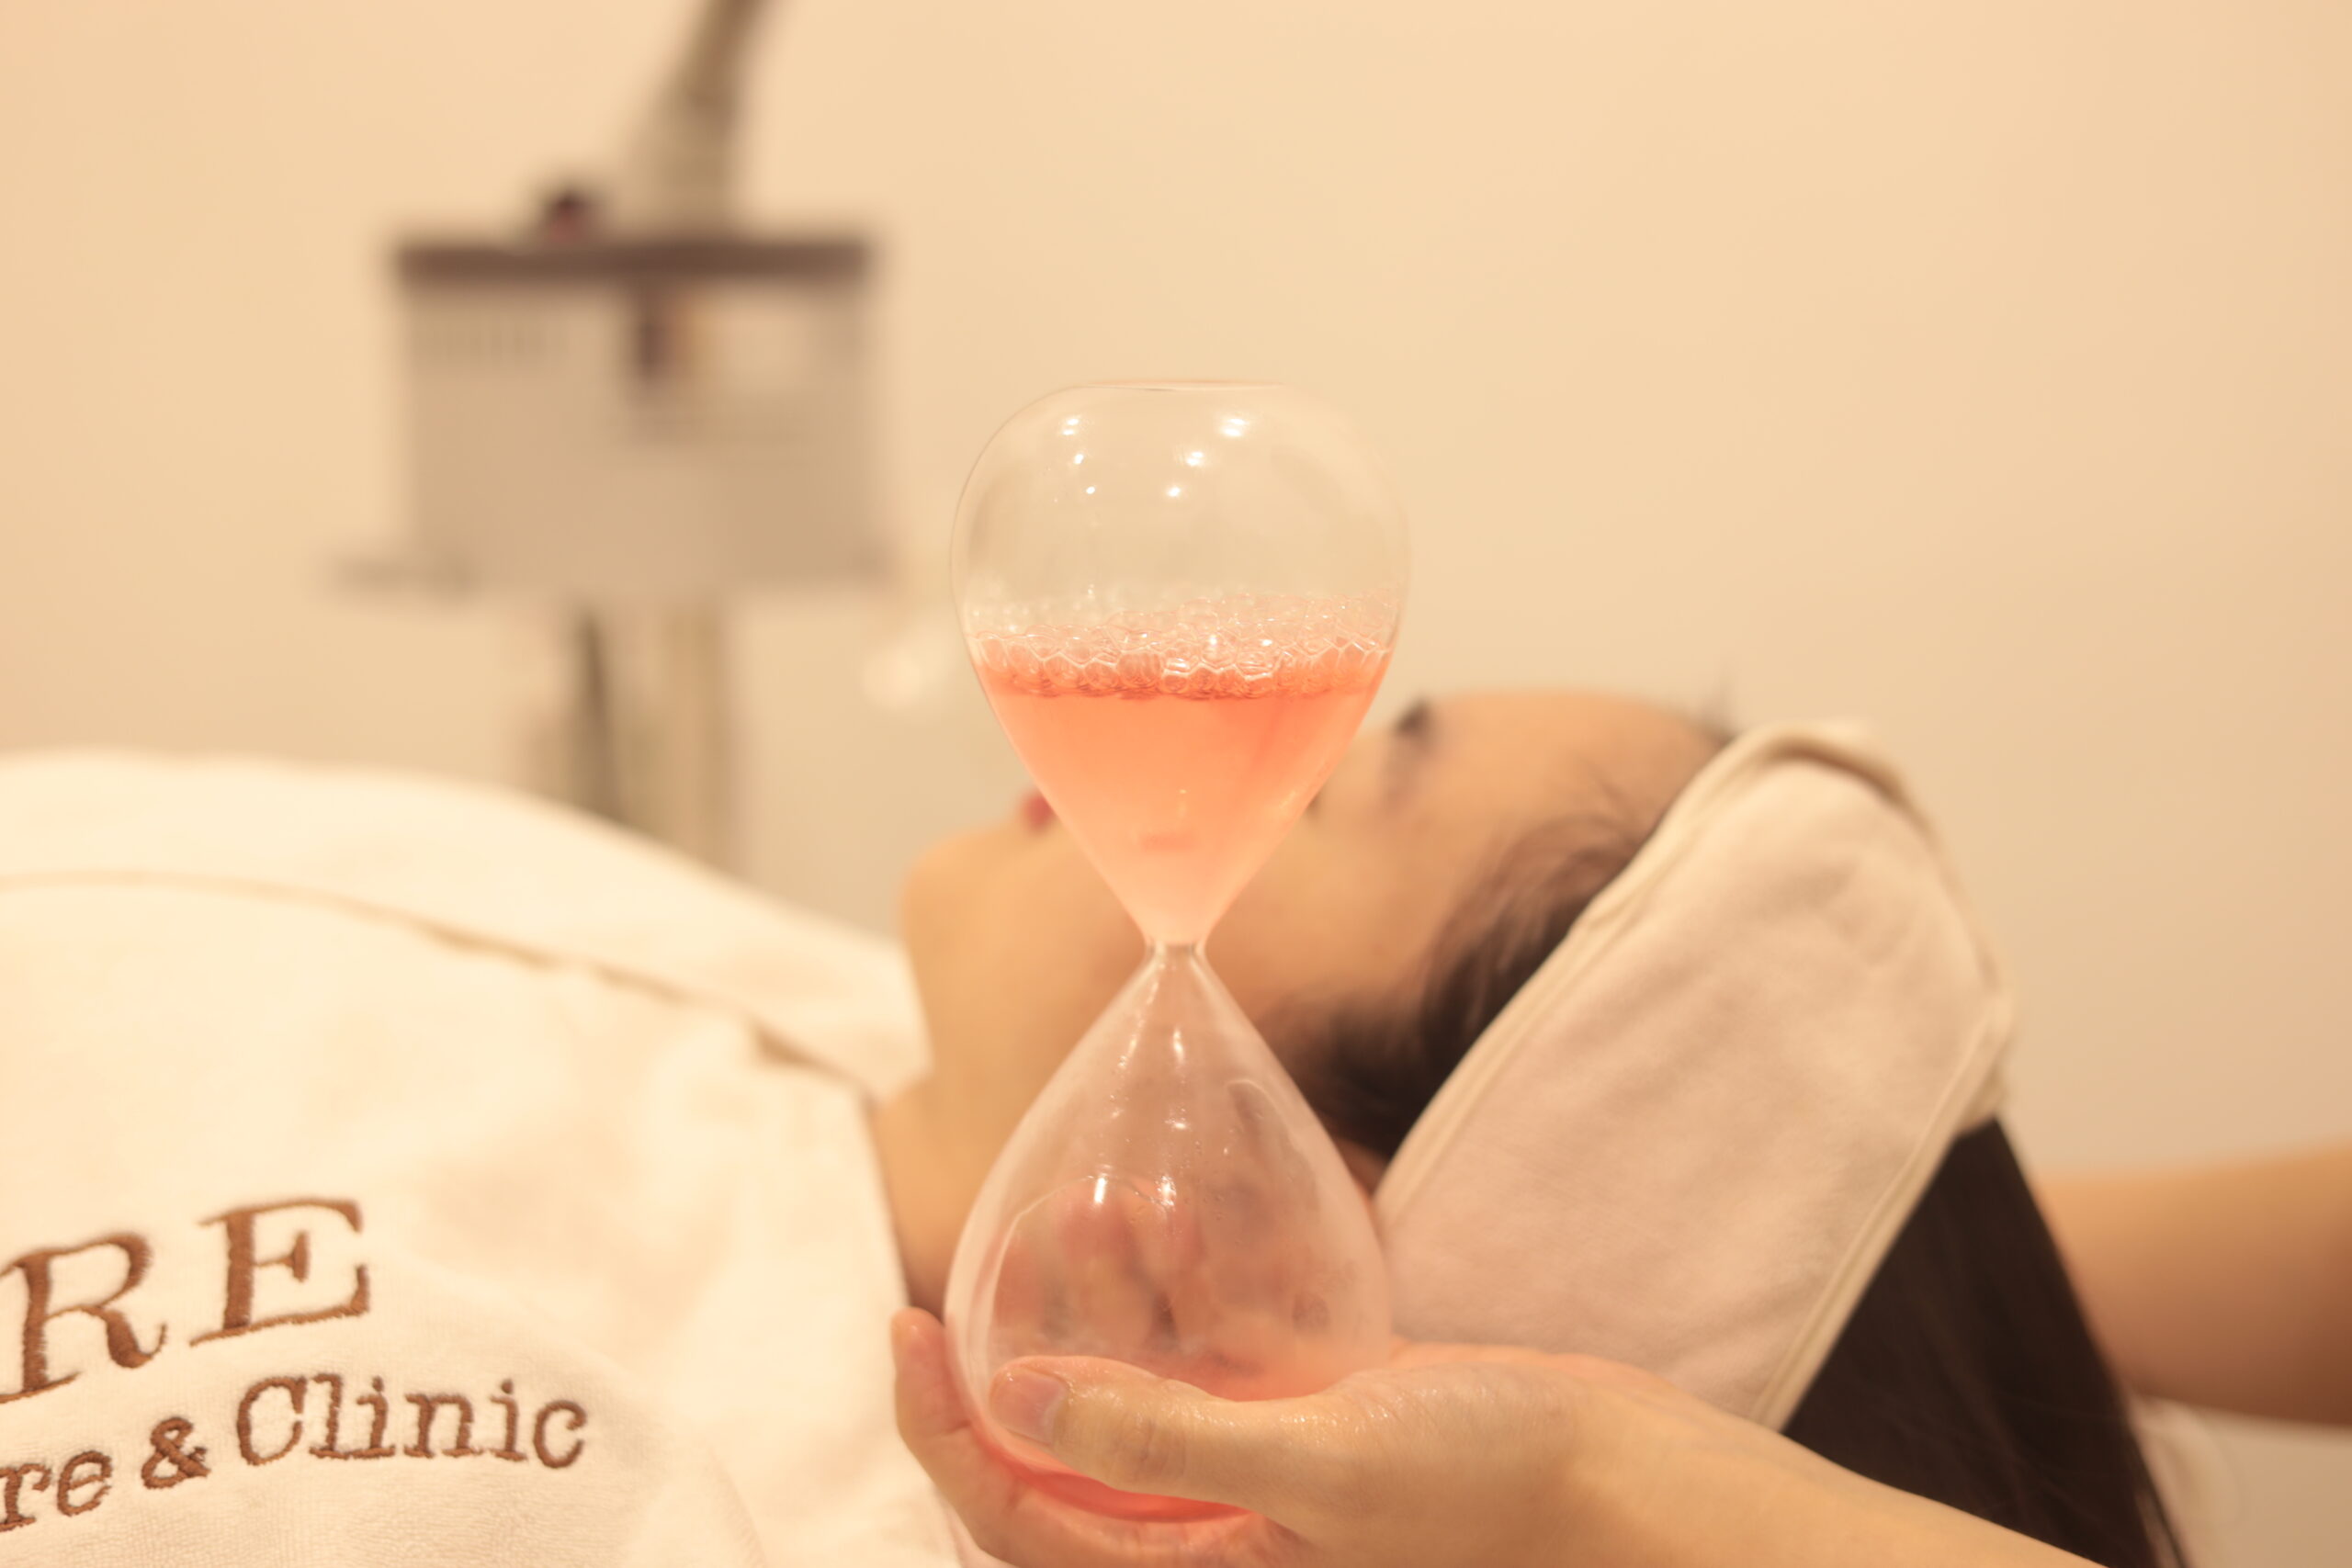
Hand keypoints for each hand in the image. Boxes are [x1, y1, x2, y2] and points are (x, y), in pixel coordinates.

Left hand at [890, 1309, 2090, 1567]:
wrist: (1617, 1480)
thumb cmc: (1484, 1490)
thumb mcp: (1313, 1463)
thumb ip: (1160, 1437)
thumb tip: (1016, 1397)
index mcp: (1194, 1567)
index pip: (1019, 1511)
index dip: (945, 1426)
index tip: (905, 1326)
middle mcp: (1213, 1523)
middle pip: (1067, 1441)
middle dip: (1021, 1340)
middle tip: (991, 1244)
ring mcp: (1264, 1465)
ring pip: (1140, 1380)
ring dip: (1106, 1297)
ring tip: (1093, 1204)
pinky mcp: (1313, 1413)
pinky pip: (1219, 1350)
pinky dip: (1191, 1287)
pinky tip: (1181, 1212)